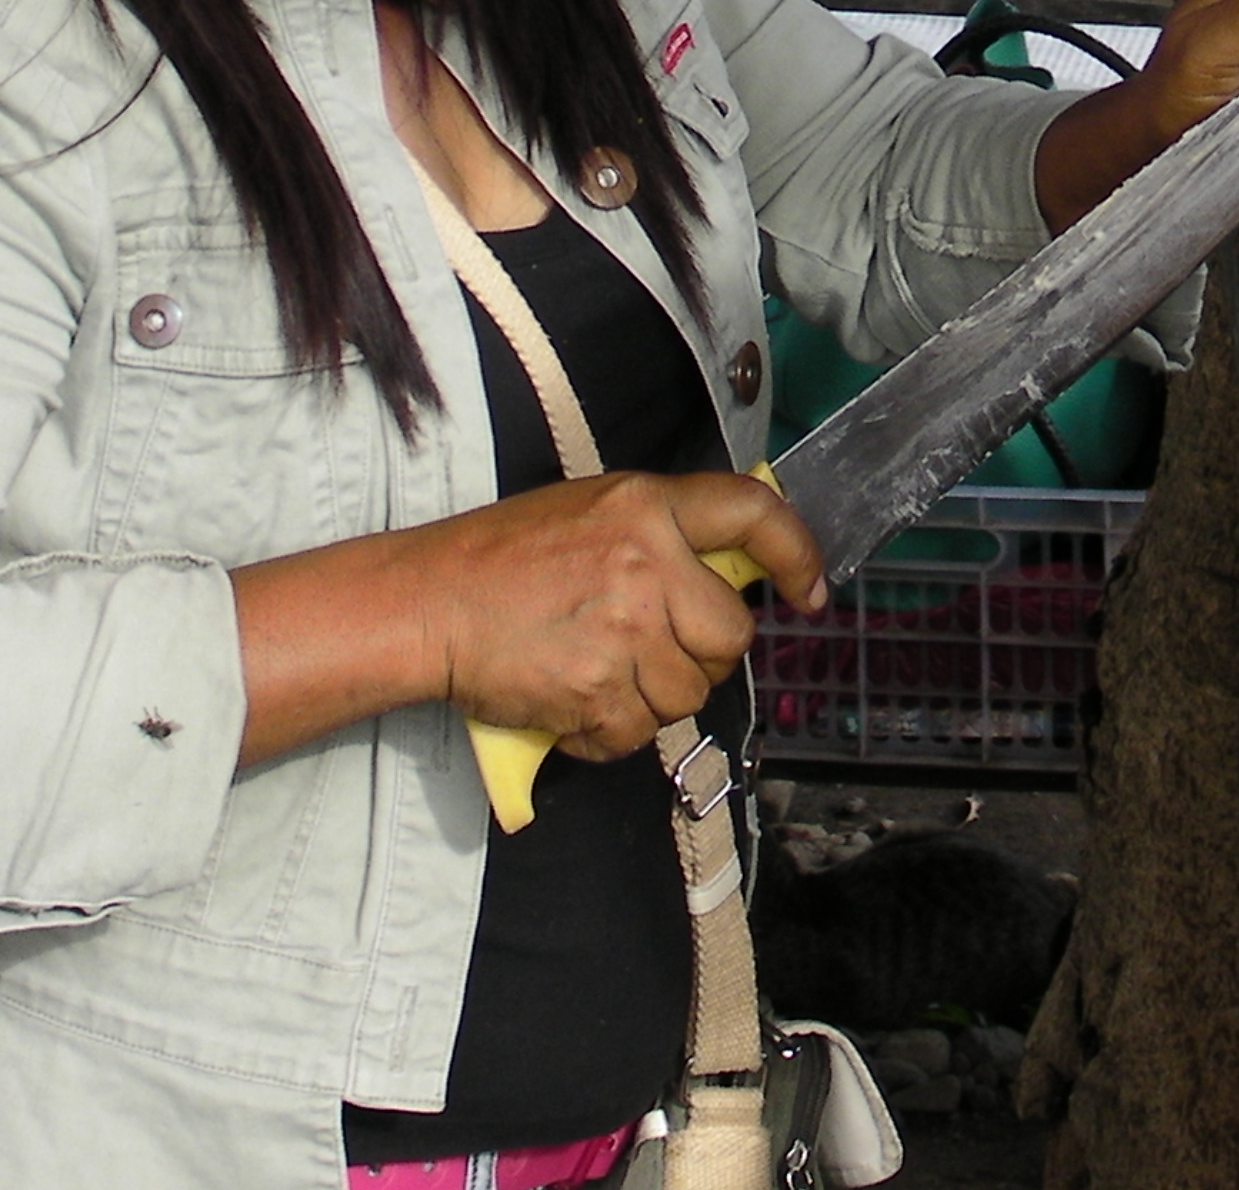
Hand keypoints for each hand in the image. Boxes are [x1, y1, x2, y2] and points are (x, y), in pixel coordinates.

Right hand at [231, 469, 824, 765]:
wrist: (428, 602)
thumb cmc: (503, 557)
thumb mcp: (593, 510)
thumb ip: (661, 533)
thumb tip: (728, 571)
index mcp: (646, 505)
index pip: (753, 513)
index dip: (796, 553)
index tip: (810, 589)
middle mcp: (646, 562)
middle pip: (730, 636)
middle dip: (702, 656)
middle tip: (653, 650)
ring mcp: (624, 629)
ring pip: (688, 694)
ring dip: (652, 698)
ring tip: (599, 671)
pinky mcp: (597, 690)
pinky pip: (637, 733)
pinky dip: (609, 732)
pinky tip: (574, 701)